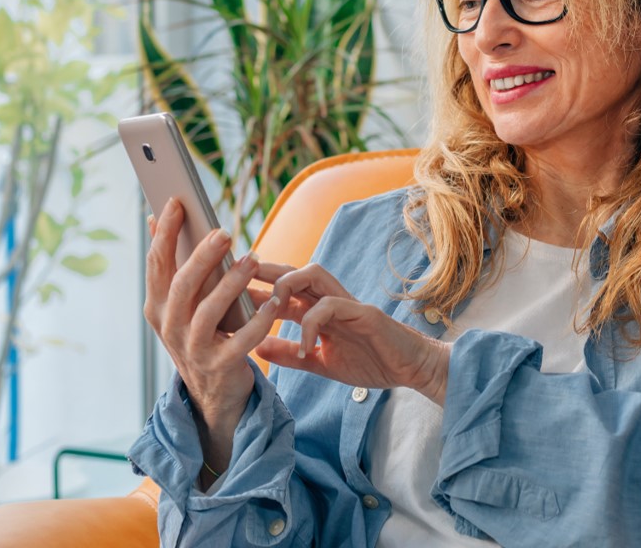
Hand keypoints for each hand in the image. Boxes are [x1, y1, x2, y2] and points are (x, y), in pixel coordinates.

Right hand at [144, 199, 279, 471]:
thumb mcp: (181, 304)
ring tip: (252, 259)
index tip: (178, 202)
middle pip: (182, 285)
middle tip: (224, 231)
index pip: (158, 264)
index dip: (166, 233)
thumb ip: (172, 264)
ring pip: (208, 311)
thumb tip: (157, 216)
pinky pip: (241, 341)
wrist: (214, 394)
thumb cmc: (202, 334)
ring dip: (231, 283)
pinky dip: (259, 321)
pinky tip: (275, 302)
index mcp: (157, 306)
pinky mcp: (220, 367)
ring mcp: (192, 349)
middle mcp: (169, 327)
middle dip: (202, 256)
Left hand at [253, 263, 451, 405]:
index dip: (258, 289)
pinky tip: (305, 349)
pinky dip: (311, 325)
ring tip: (271, 309)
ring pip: (313, 274)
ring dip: (287, 286)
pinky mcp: (363, 313)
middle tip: (235, 280)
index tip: (229, 292)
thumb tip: (256, 347)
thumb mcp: (322, 363)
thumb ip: (291, 354)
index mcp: (321, 311)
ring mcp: (348, 303)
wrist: (412, 369)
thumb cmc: (372, 362)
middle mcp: (332, 300)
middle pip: (294, 272)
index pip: (285, 291)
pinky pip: (330, 307)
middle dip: (264, 272)